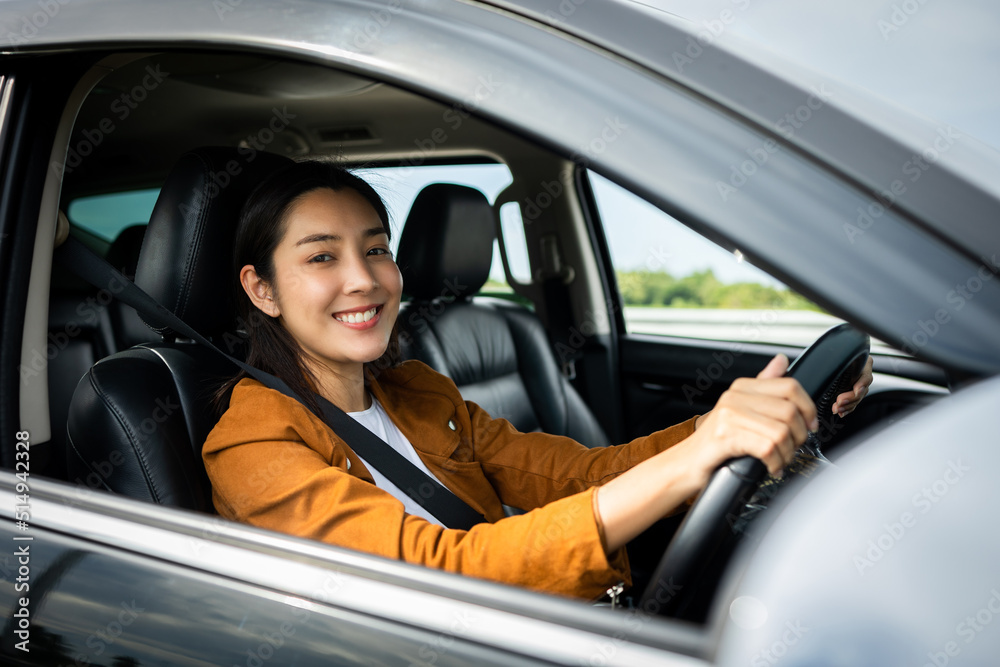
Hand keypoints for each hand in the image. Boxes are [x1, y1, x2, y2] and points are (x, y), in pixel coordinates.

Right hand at [595, 354, 816, 551]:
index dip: (807, 408)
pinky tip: (771, 468)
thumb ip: (763, 385)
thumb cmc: (716, 442)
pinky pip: (767, 448)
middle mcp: (735, 397)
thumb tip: (781, 361)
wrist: (685, 464)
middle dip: (799, 436)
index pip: (790, 386)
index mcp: (742, 387)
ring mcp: (729, 415)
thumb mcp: (741, 410)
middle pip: (789, 410)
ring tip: (780, 461)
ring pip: (781, 432)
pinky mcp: (725, 436)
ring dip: (787, 454)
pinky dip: (775, 463)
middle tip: (793, 448)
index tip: (809, 426)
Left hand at [831, 355, 872, 416]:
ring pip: (858, 398)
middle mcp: (864, 374)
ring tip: (837, 409)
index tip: (856, 390)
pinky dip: (847, 409)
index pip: (866, 374)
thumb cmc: (834, 353)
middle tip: (839, 401)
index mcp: (864, 363)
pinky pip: (854, 403)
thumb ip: (838, 358)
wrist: (831, 357)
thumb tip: (829, 362)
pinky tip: (841, 412)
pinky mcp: (854, 394)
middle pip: (862, 389)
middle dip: (851, 398)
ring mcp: (860, 385)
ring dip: (848, 405)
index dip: (862, 384)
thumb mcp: (838, 354)